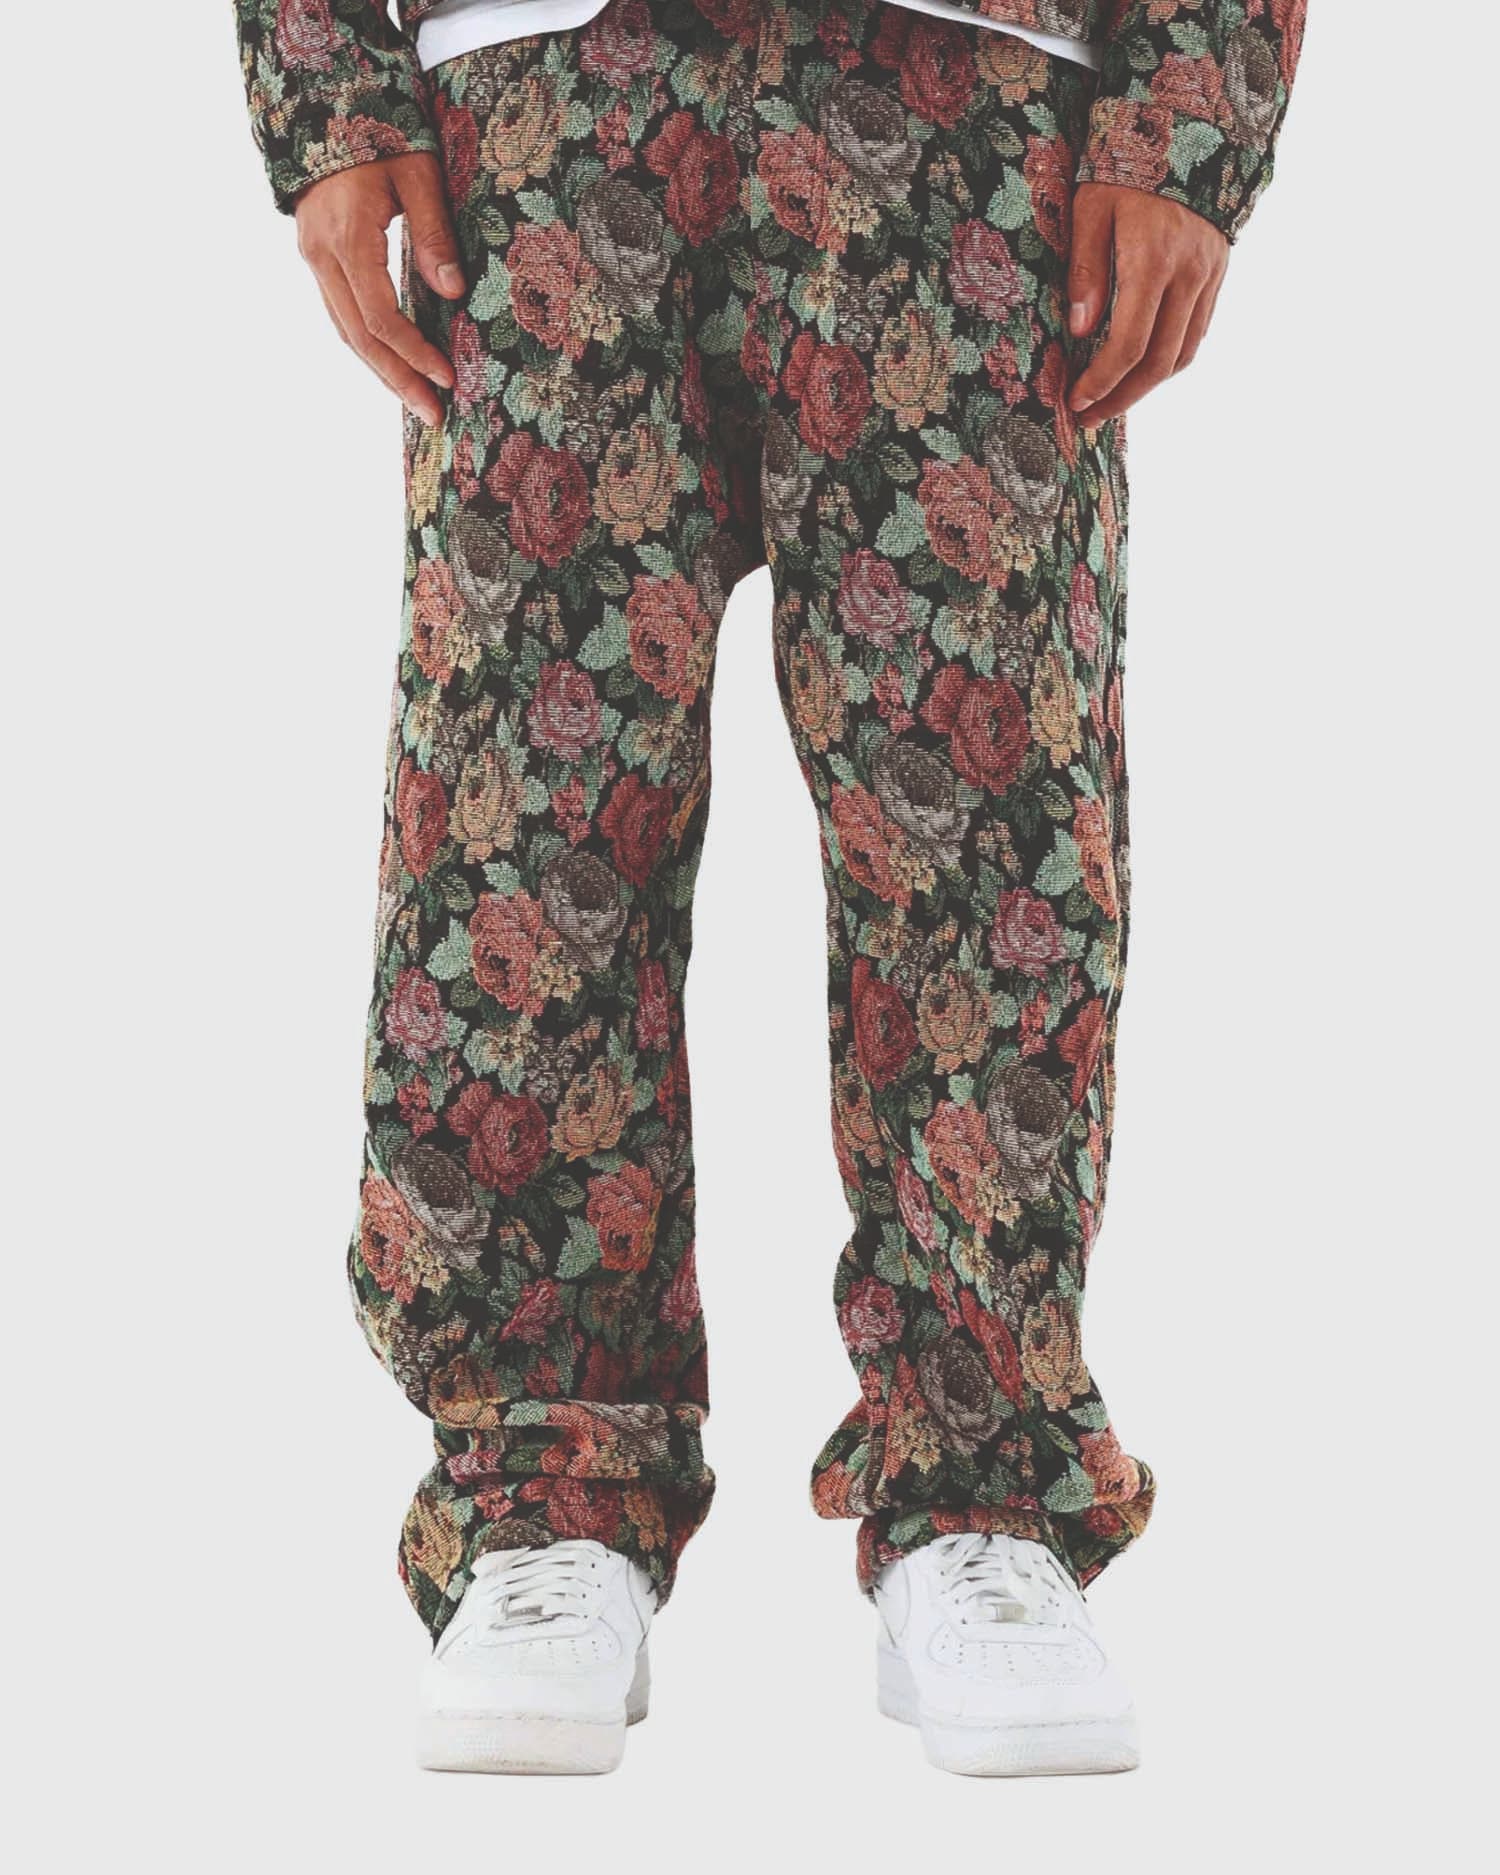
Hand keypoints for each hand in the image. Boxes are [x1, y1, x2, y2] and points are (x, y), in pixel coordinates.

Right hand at [295, 153, 465, 425]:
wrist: (324, 103)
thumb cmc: (379, 130)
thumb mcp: (418, 173)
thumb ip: (435, 233)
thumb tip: (453, 292)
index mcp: (347, 238)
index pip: (381, 316)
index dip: (414, 352)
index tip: (448, 377)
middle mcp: (322, 256)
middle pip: (359, 337)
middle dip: (398, 380)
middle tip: (433, 416)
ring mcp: (314, 258)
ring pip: (346, 330)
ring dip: (382, 370)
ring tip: (417, 401)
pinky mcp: (317, 256)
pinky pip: (342, 313)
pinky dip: (368, 344)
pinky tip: (394, 364)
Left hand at [1067, 184, 1227, 423]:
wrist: (1189, 128)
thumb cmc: (1126, 166)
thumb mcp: (1090, 209)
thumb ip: (1086, 270)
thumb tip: (1080, 331)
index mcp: (1153, 259)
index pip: (1130, 342)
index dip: (1102, 380)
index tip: (1076, 401)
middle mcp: (1188, 273)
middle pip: (1159, 360)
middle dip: (1122, 397)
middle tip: (1089, 418)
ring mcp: (1209, 275)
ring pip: (1183, 352)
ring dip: (1147, 387)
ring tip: (1112, 402)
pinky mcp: (1217, 274)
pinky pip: (1196, 332)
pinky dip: (1168, 359)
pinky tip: (1140, 370)